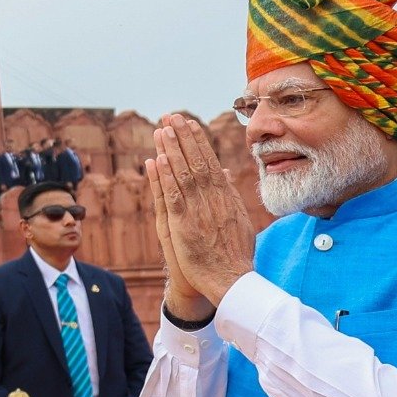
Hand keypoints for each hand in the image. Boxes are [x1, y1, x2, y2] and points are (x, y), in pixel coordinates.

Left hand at [147, 114, 255, 305]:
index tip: (190, 124)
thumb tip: (225, 172)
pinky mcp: (184, 225)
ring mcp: (199, 211)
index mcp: (226, 198)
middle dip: (184, 138)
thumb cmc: (235, 254)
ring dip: (173, 150)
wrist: (232, 280)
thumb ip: (229, 194)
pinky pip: (174, 195)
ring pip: (184, 174)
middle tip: (172, 116)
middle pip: (197, 162)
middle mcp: (213, 200)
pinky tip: (159, 160)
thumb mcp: (237, 220)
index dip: (199, 142)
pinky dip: (166, 177)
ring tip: (162, 129)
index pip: (210, 163)